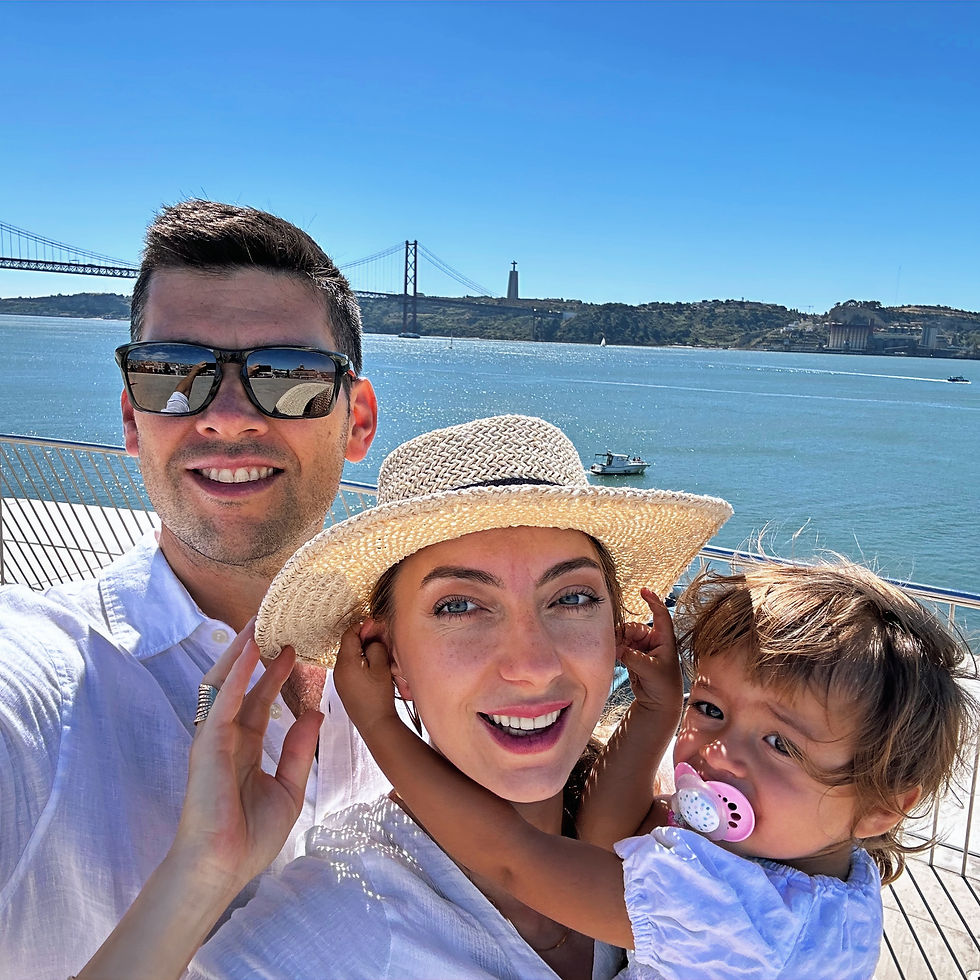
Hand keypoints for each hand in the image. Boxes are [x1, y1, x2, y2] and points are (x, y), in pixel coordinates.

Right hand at [170, 623, 322, 895]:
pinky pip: (221, 700)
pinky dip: (236, 673)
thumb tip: (316, 713)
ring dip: (240, 653)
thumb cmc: (250, 837)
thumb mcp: (289, 787)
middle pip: (238, 684)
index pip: (257, 700)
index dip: (273, 674)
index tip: (293, 650)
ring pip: (223, 683)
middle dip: (252, 653)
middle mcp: (225, 737)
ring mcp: (213, 739)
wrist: (223, 868)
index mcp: (242, 748)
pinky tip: (250, 650)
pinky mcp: (207, 744)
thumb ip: (299, 749)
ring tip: (257, 624)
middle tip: (271, 623)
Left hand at [334, 622, 400, 742]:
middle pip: (349, 644)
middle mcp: (338, 669)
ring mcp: (340, 679)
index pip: (349, 634)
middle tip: (382, 637)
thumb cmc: (379, 698)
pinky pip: (352, 666)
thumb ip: (376, 646)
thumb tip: (372, 636)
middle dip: (365, 638)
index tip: (376, 625)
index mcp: (345, 662)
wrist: (375, 724)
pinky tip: (375, 666)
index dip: (363, 626)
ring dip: (365, 650)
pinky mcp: (345, 686)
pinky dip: (362, 661)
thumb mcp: (381, 667)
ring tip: (381, 653)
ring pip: (351, 655)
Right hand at [617, 587, 682, 718]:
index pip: (660, 614)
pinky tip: (614, 656)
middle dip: (624, 632)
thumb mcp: (651, 671)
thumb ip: (634, 658)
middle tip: (616, 643)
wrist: (659, 704)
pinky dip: (616, 649)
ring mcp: (642, 649)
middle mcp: (654, 641)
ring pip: (625, 636)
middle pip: (635, 627)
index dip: (653, 601)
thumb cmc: (664, 687)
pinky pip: (621, 646)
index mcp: (665, 640)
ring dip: (618, 642)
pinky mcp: (633, 656)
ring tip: (615, 652)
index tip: (644, 590)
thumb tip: (618, 648)